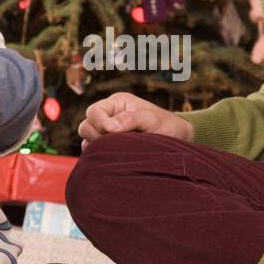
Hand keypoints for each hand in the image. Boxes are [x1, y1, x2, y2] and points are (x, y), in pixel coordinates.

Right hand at [77, 91, 192, 150]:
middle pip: (86, 126)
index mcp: (117, 104)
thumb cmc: (167, 125)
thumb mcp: (152, 119)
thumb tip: (108, 127)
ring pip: (87, 140)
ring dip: (99, 148)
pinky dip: (100, 157)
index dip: (99, 123)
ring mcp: (107, 133)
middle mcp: (109, 116)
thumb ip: (131, 119)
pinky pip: (94, 154)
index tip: (111, 133)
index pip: (93, 111)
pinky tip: (116, 160)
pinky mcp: (109, 148)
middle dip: (97, 137)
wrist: (177, 140)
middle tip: (116, 145)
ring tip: (119, 151)